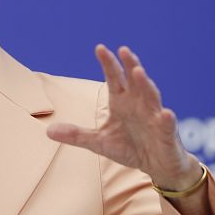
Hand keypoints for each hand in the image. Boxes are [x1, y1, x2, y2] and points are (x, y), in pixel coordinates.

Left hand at [46, 45, 198, 188]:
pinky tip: (166, 113)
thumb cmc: (130, 148)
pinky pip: (167, 125)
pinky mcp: (167, 134)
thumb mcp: (99, 142)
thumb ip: (76, 135)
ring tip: (138, 72)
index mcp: (122, 102)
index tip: (99, 48)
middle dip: (129, 65)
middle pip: (134, 81)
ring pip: (151, 97)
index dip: (108, 64)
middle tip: (123, 50)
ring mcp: (154, 117)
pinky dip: (167, 119)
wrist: (156, 166)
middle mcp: (139, 104)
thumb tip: (48, 131)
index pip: (114, 79)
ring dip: (145, 84)